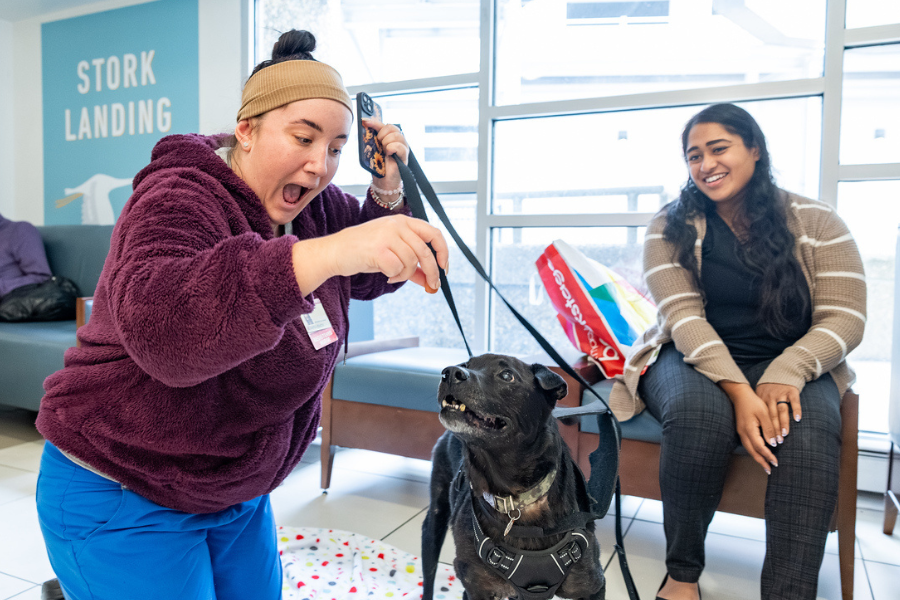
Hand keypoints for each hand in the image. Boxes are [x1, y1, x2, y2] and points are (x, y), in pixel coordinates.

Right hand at [326, 214, 447, 289]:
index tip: (444, 267)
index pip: (433, 232)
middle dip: (432, 272)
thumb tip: (431, 280)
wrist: (334, 252)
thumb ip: (412, 263)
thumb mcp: (392, 253)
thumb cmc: (363, 251)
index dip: (443, 251)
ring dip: (405, 275)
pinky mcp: (378, 249)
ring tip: (394, 275)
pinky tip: (385, 274)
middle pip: (425, 251)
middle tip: (432, 285)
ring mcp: (387, 236)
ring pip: (411, 262)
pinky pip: (397, 269)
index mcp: (402, 221)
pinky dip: (394, 276)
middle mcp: (396, 225)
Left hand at [362, 118, 407, 192]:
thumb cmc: (378, 166)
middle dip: (382, 134)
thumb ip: (372, 137)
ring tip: (384, 151)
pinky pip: (400, 146)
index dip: (374, 122)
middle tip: (379, 144)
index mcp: (390, 137)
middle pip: (392, 127)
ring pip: (397, 135)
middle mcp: (398, 141)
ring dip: (387, 142)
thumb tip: (365, 124)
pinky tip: (389, 153)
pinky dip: (392, 148)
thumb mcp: (372, 149)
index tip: (365, 122)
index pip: (384, 125)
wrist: (383, 181)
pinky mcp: (404, 156)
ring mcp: (402, 148)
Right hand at [720, 381, 778, 473]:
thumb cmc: (753, 402)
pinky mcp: (742, 429)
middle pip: (752, 451)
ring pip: (749, 449)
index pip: (760, 447)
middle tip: (769, 470)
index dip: (768, 455)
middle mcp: (743, 433)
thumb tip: (774, 443)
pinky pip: (748, 444)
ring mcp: (741, 432)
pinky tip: (759, 452)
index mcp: (749, 430)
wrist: (740, 394)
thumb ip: (769, 428)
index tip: (776, 462)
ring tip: (765, 464)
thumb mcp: (764, 413)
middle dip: (761, 461)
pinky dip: (754, 451)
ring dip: (757, 457)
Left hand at [756, 382, 800, 441]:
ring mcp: (781, 393)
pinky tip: (798, 419)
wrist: (784, 370)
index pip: (763, 416)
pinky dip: (796, 410)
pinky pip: (794, 402)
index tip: (767, 440)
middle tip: (777, 441)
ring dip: (783, 423)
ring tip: (785, 434)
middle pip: (771, 415)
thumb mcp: (762, 394)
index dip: (765, 428)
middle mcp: (770, 396)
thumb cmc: (772, 387)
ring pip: (781, 410)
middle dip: (774, 429)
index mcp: (761, 398)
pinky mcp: (792, 390)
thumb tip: (759, 424)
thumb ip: (761, 406)